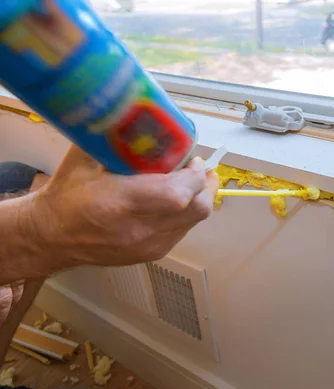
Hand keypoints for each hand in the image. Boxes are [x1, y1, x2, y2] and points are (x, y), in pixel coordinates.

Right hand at [26, 145, 217, 269]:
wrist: (50, 237)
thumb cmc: (66, 195)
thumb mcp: (84, 158)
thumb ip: (113, 137)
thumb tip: (136, 111)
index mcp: (119, 203)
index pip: (177, 193)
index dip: (194, 174)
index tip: (192, 158)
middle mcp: (138, 229)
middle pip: (196, 210)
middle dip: (205, 186)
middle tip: (198, 169)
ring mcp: (148, 246)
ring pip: (194, 222)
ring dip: (198, 198)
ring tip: (188, 181)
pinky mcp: (152, 253)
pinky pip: (183, 231)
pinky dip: (186, 213)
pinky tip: (174, 200)